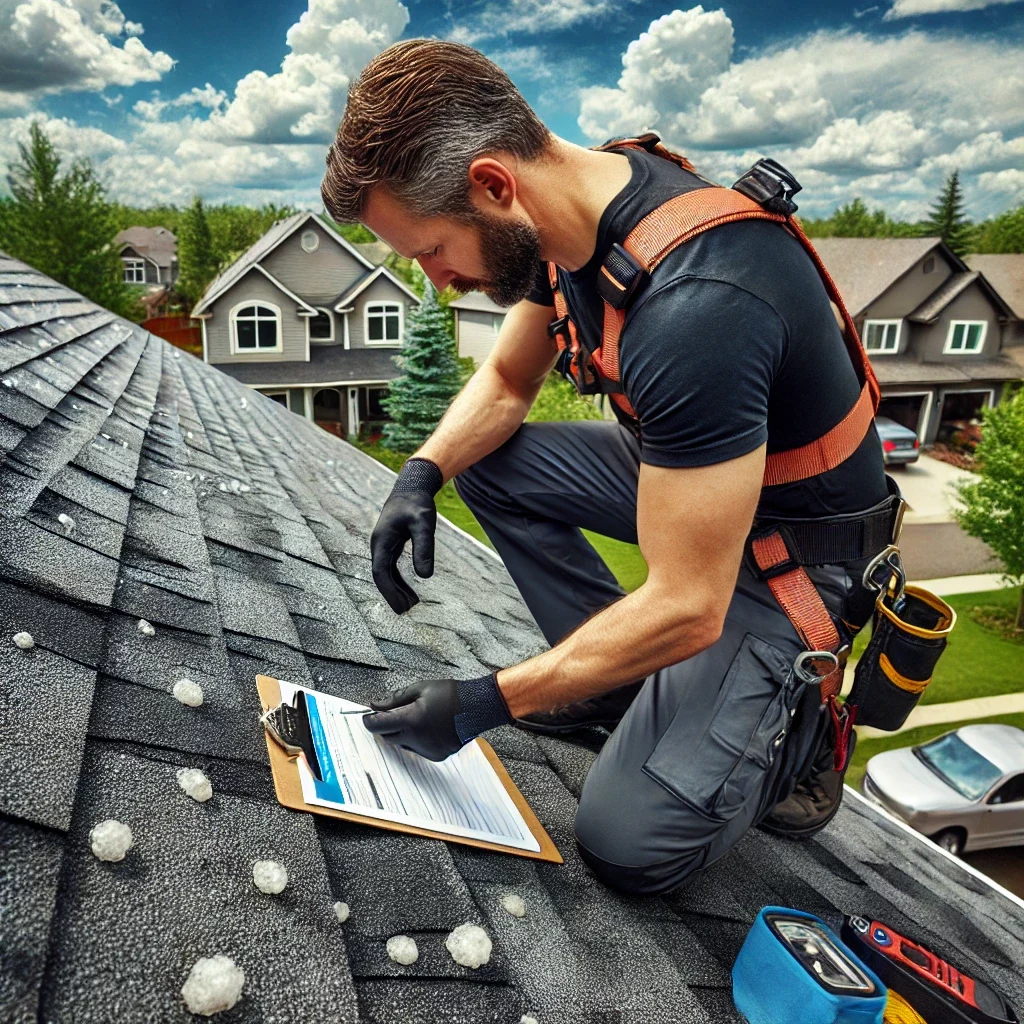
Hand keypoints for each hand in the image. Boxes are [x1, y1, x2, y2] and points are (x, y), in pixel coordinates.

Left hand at [363, 674, 511, 761]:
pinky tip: (429, 727)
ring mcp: (427, 750)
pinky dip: (417, 740)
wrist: (477, 707)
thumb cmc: (450, 695)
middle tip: (390, 714)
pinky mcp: (437, 756)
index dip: (368, 721)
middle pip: (388, 737)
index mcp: (411, 720)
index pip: (378, 726)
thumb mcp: (420, 689)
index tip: (366, 716)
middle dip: (386, 726)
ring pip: (403, 744)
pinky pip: (418, 749)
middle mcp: (416, 739)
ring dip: (402, 733)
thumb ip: (395, 699)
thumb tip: (375, 705)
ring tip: (416, 718)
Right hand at [370, 458, 442, 613]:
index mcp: (381, 541)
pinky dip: (399, 580)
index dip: (389, 592)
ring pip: (386, 573)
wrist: (412, 487)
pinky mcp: (391, 545)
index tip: (400, 607)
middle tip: (406, 611)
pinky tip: (409, 590)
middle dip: (392, 594)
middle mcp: (379, 545)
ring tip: (411, 604)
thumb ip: (424, 548)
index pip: (380, 572)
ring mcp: (383, 545)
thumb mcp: (423, 524)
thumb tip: (425, 575)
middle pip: (381, 576)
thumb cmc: (417, 504)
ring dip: (396, 589)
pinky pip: (391, 567)